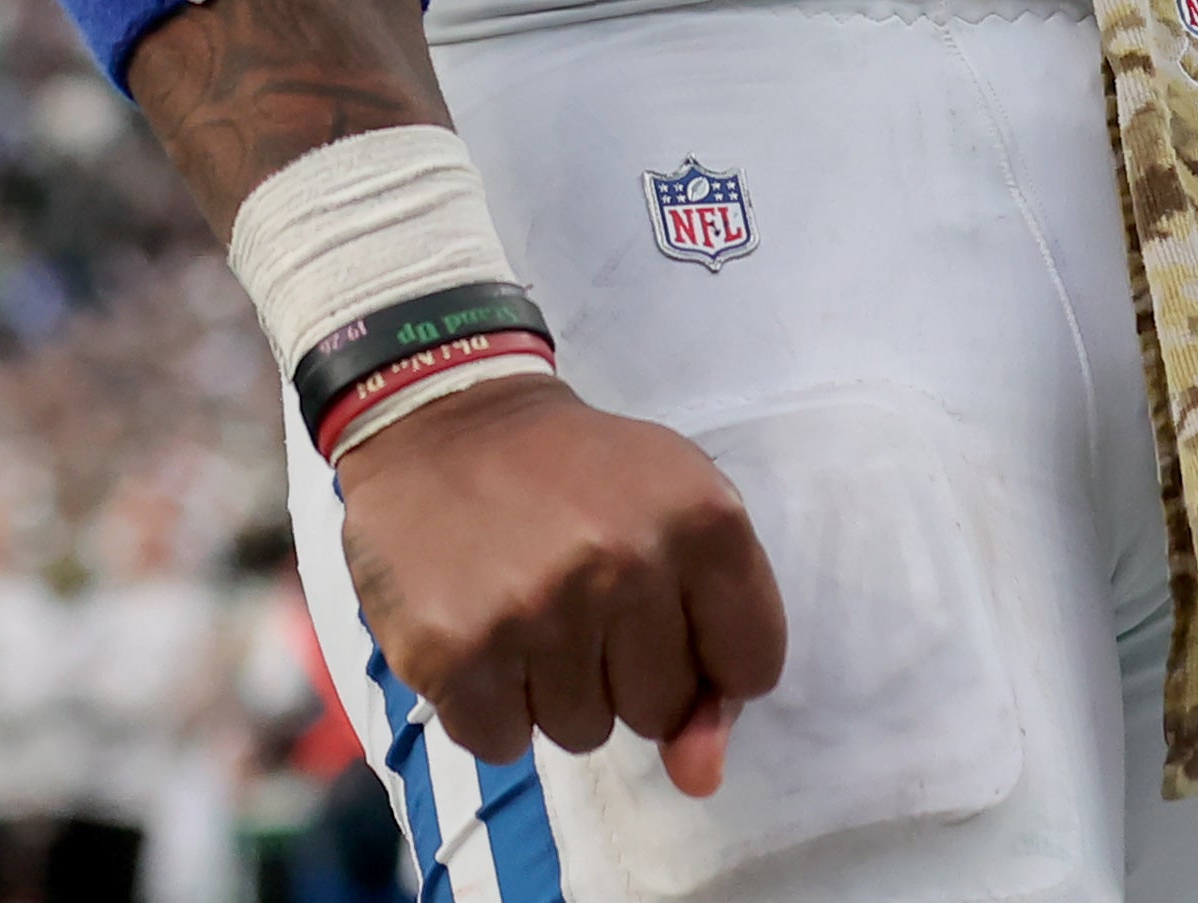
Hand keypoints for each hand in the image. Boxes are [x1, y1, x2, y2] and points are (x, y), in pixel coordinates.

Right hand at [336, 375, 788, 797]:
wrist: (444, 419)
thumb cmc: (576, 475)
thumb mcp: (671, 520)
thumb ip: (712, 651)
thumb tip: (701, 778)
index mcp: (704, 518)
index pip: (753, 667)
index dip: (708, 656)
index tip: (665, 613)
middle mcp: (626, 562)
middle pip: (663, 709)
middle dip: (625, 671)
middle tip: (580, 594)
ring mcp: (538, 609)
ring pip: (584, 734)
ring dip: (555, 688)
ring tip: (527, 603)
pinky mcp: (457, 651)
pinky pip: (504, 744)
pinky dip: (491, 705)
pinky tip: (481, 628)